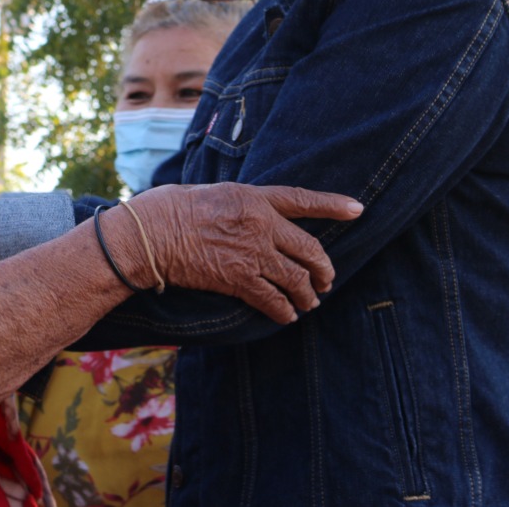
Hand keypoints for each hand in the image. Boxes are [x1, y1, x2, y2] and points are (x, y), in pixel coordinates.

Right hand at [118, 183, 361, 323]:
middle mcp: (261, 224)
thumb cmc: (171, 208)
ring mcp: (252, 253)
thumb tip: (251, 216)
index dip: (333, 205)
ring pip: (296, 279)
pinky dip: (284, 311)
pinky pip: (273, 300)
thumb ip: (240, 205)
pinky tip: (286, 316)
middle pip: (309, 249)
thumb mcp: (213, 192)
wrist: (150, 235)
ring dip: (307, 294)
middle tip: (326, 280)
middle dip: (323, 269)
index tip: (358, 210)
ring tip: (309, 302)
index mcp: (254, 197)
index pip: (303, 200)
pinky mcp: (239, 279)